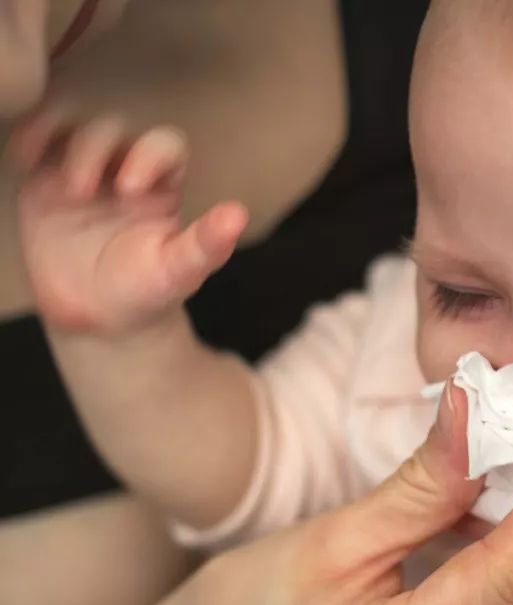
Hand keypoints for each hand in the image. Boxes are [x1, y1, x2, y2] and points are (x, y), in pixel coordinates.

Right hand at [12, 109, 247, 332]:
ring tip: (56, 182)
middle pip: (112, 129)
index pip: (164, 144)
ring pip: (72, 129)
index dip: (150, 154)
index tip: (131, 187)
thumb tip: (237, 216)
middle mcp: (123, 168)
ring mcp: (82, 172)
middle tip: (83, 190)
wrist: (101, 317)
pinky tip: (24, 158)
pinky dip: (28, 139)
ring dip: (59, 140)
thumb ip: (206, 245)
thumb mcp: (179, 272)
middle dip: (96, 147)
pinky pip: (35, 145)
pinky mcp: (44, 183)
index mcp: (163, 185)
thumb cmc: (148, 291)